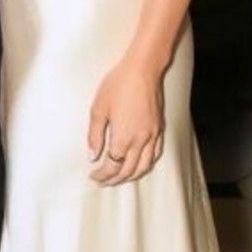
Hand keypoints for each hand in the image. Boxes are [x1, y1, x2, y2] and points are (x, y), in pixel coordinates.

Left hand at [87, 57, 163, 185]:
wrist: (143, 70)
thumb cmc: (119, 85)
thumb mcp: (98, 109)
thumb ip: (95, 135)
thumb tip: (93, 155)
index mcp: (123, 137)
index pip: (112, 166)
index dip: (102, 174)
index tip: (94, 175)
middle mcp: (140, 141)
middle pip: (128, 170)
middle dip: (114, 179)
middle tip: (103, 180)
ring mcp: (152, 136)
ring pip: (143, 166)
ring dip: (130, 175)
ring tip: (119, 177)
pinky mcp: (159, 129)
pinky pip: (155, 154)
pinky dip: (145, 164)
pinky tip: (138, 163)